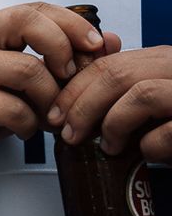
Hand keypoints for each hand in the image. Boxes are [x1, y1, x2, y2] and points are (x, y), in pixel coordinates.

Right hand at [0, 3, 103, 170]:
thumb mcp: (24, 77)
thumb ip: (63, 57)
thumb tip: (111, 41)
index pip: (35, 9)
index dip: (71, 23)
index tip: (96, 46)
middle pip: (27, 22)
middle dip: (62, 47)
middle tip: (70, 74)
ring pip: (28, 71)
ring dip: (50, 98)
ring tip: (48, 115)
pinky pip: (15, 109)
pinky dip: (30, 125)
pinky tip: (24, 129)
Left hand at [48, 44, 171, 159]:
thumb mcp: (156, 105)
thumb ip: (125, 94)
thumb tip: (71, 102)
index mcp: (167, 61)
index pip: (109, 62)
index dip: (74, 88)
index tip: (55, 112)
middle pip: (118, 74)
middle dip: (81, 105)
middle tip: (68, 133)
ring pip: (141, 93)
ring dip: (113, 124)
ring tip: (108, 147)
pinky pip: (168, 131)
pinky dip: (151, 146)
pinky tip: (149, 154)